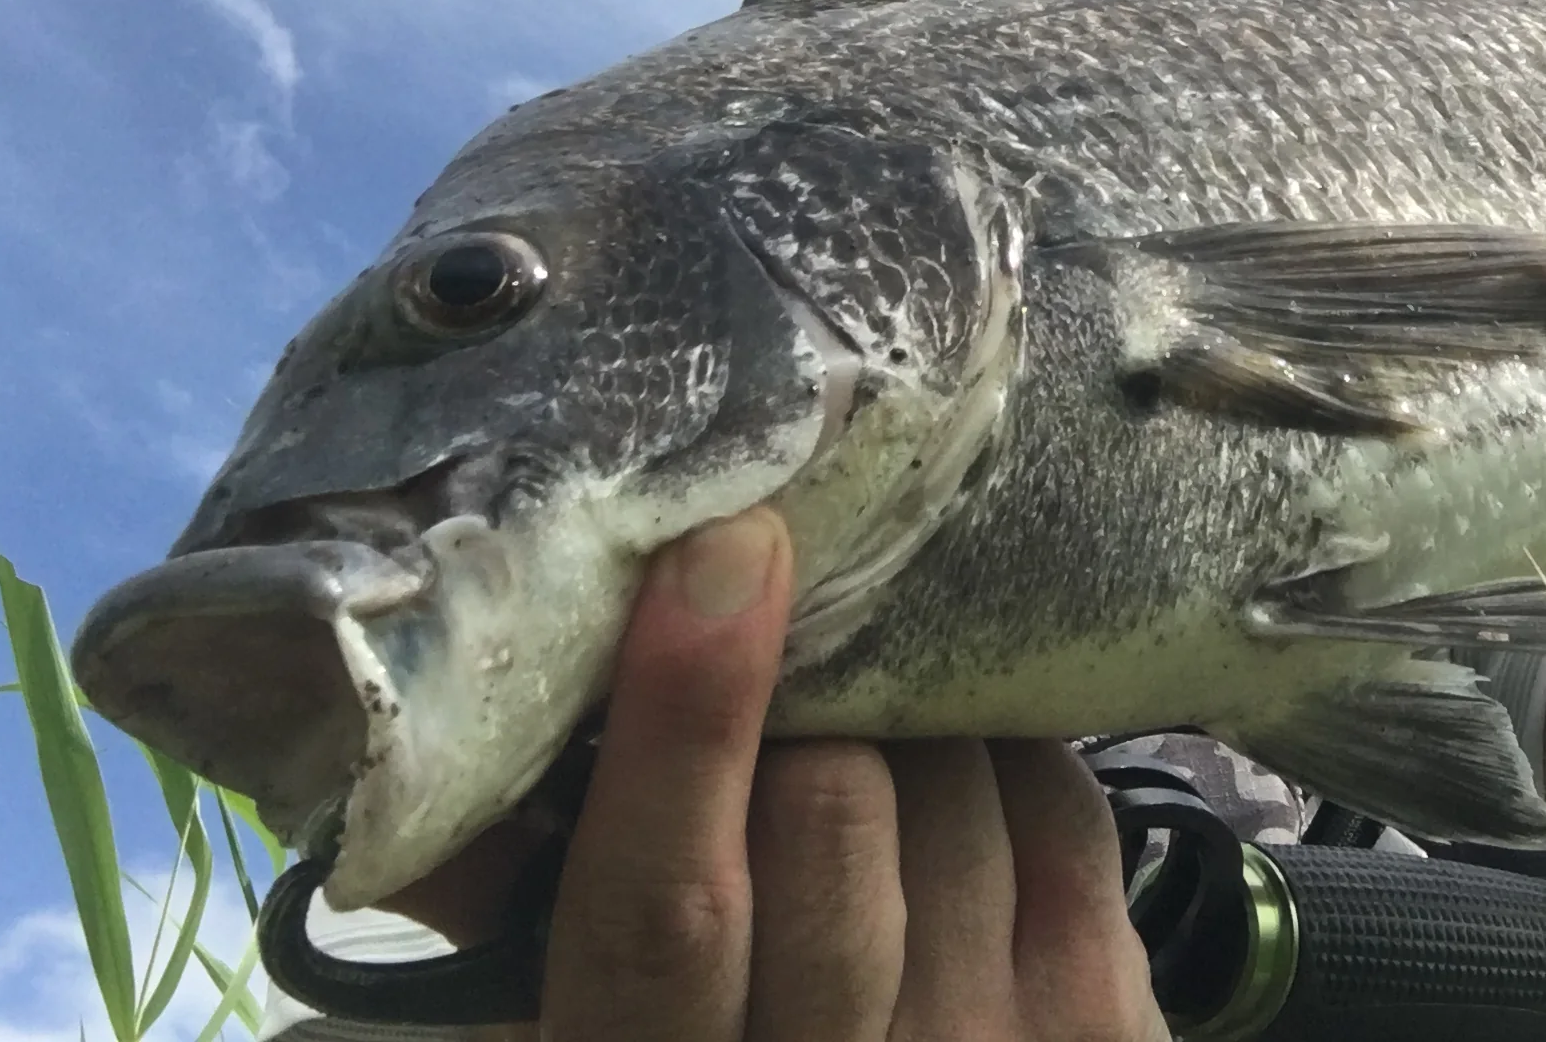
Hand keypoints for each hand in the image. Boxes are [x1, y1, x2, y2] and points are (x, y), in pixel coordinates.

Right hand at [386, 510, 1166, 1040]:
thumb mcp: (563, 1024)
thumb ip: (504, 901)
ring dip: (911, 707)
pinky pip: (1062, 804)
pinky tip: (963, 747)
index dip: (688, 720)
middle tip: (797, 610)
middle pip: (833, 808)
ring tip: (876, 688)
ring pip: (955, 784)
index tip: (716, 551)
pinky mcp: (1107, 1020)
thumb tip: (438, 729)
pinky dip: (1008, 746)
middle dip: (812, 687)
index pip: (667, 905)